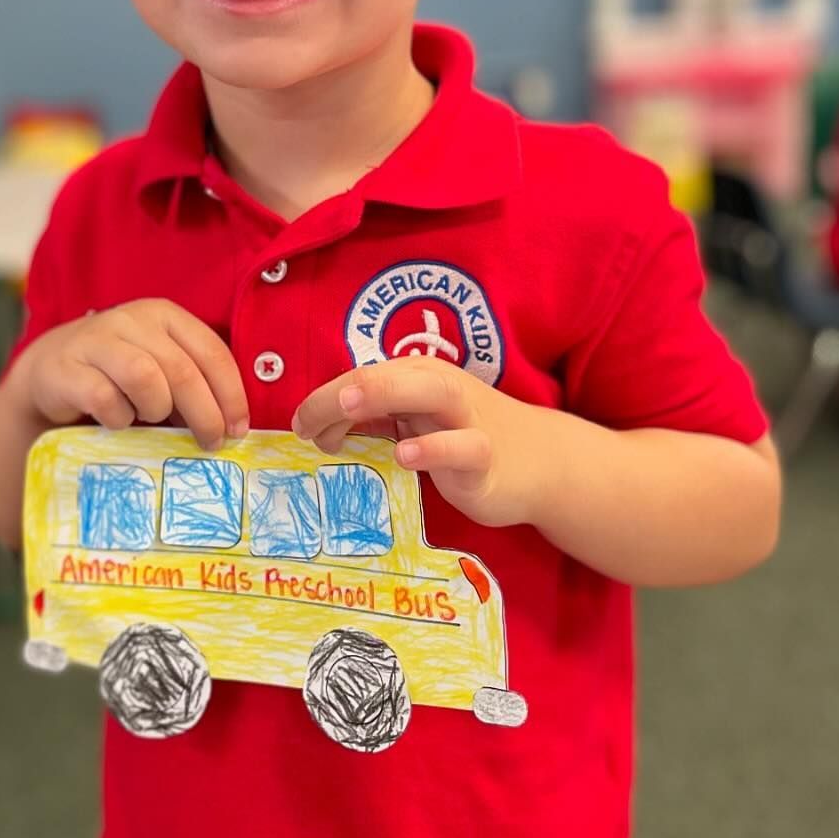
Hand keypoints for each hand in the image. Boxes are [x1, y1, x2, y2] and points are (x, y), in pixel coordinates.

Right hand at [15, 300, 248, 450]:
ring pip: (145, 377)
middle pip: (181, 369)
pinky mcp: (67, 367)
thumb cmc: (118, 373)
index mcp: (164, 315)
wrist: (51, 368)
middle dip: (204, 413)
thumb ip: (192, 383)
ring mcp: (97, 340)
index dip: (231, 394)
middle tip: (210, 443)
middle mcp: (132, 320)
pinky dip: (119, 417)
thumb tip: (230, 426)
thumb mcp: (159, 366)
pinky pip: (104, 398)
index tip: (238, 429)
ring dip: (156, 409)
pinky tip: (117, 420)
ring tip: (150, 419)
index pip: (211, 351)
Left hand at [292, 359, 554, 528]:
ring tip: (347, 407)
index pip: (359, 379)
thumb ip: (372, 418)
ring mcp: (465, 418)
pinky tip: (405, 454)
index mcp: (414, 376)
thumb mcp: (414, 421)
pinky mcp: (485, 455)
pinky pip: (462, 447)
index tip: (301, 431)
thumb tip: (318, 424)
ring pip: (429, 392)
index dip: (322, 402)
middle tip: (305, 417)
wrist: (537, 462)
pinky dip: (433, 447)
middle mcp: (438, 387)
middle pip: (386, 375)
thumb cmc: (462, 436)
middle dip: (341, 391)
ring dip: (384, 394)